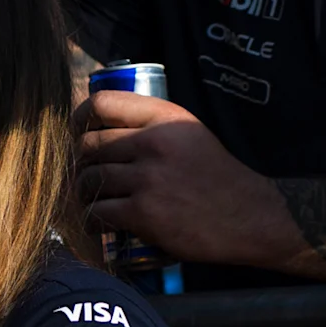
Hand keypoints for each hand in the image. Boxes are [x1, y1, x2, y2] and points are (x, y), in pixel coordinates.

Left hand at [79, 91, 300, 272]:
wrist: (249, 215)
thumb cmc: (215, 177)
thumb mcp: (189, 135)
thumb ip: (152, 127)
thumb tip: (101, 128)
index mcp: (167, 117)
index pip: (104, 103)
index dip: (79, 118)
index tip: (76, 133)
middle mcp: (154, 142)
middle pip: (89, 145)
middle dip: (80, 162)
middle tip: (85, 175)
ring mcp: (148, 178)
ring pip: (89, 180)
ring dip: (83, 193)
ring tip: (93, 200)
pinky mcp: (143, 212)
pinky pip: (96, 213)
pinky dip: (91, 221)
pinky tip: (98, 223)